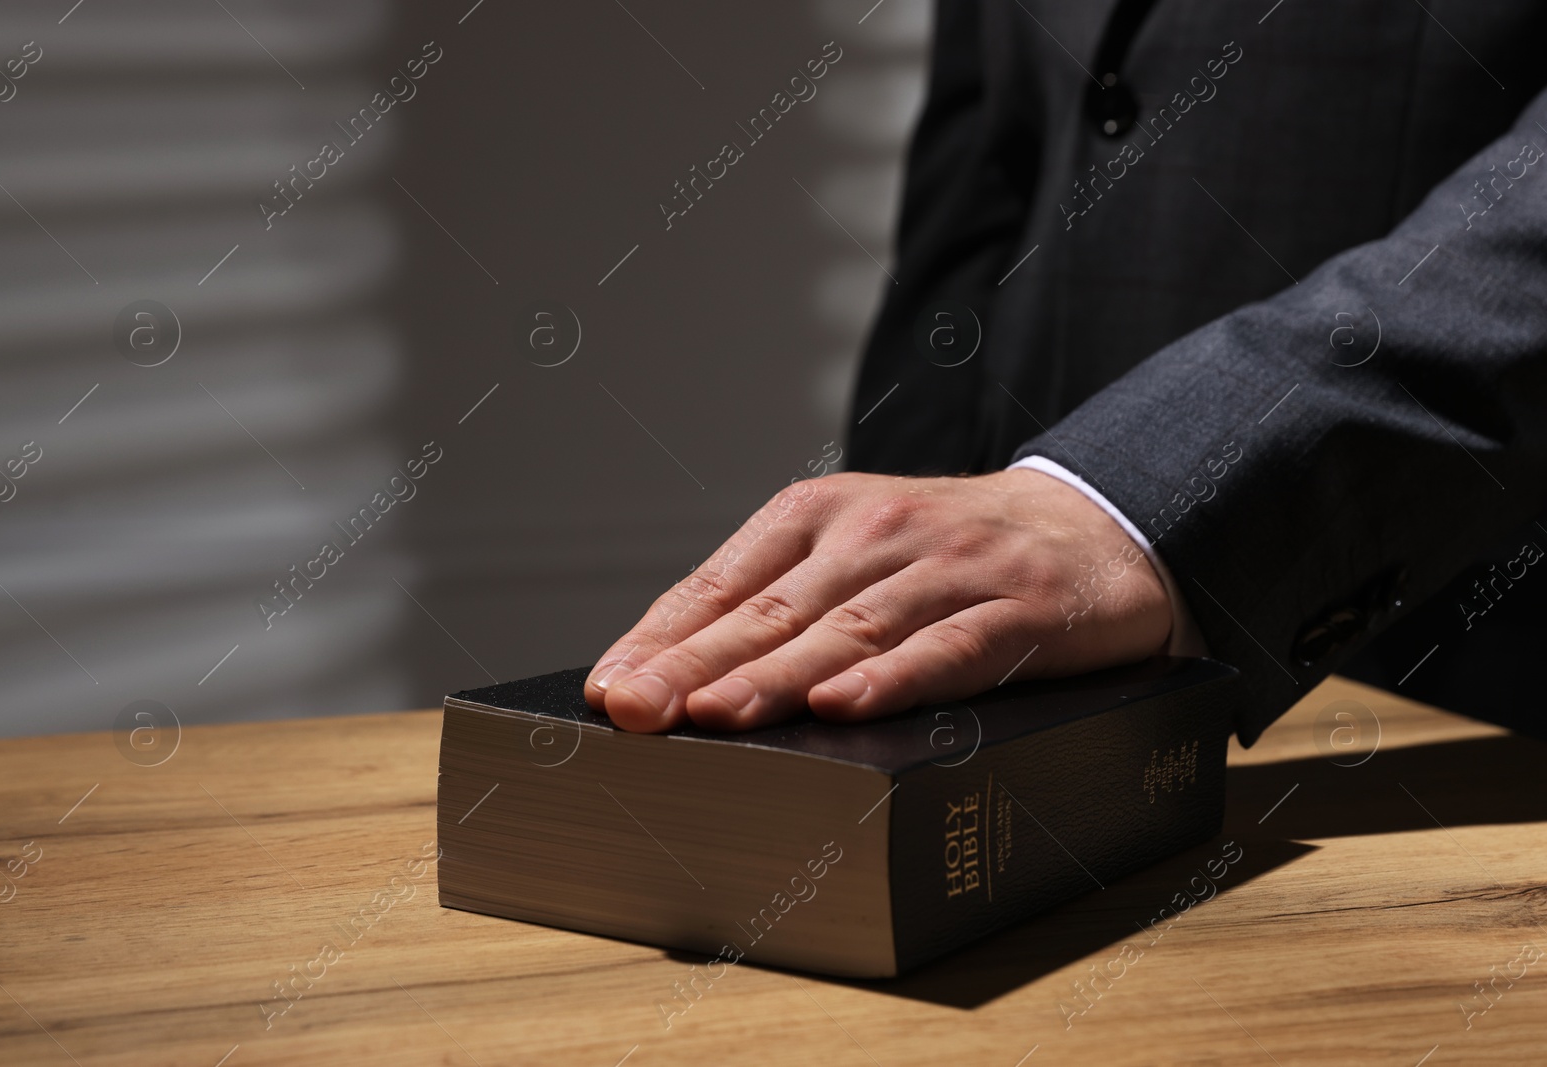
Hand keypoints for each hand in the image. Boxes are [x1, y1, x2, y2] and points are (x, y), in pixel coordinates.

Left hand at [582, 467, 1172, 731]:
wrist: (1092, 526)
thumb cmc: (948, 554)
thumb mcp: (854, 554)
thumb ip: (776, 602)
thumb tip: (674, 675)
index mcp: (821, 515)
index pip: (724, 582)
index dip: (663, 637)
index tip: (611, 689)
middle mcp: (876, 533)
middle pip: (773, 610)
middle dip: (696, 665)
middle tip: (635, 712)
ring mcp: (947, 569)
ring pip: (848, 629)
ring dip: (776, 676)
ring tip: (715, 715)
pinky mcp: (1016, 610)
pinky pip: (947, 648)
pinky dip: (893, 678)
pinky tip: (844, 706)